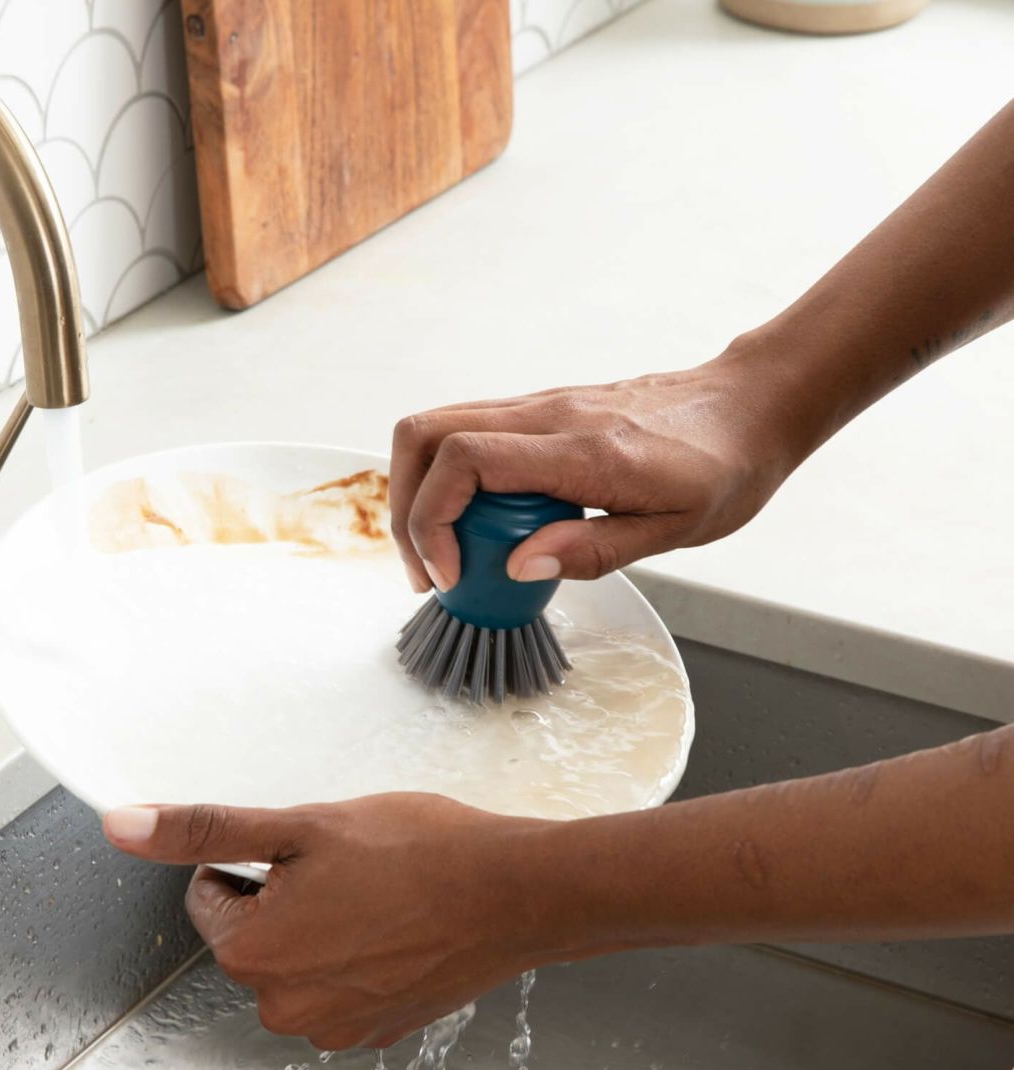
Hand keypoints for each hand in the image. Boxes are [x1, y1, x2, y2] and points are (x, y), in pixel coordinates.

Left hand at [103, 794, 551, 1050]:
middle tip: (348, 871)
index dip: (257, 861)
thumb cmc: (419, 853)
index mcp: (252, 956)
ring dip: (323, 927)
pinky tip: (399, 928)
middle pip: (254, 934)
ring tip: (380, 897)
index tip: (309, 853)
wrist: (514, 892)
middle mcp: (283, 1007)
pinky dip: (358, 956)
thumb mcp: (301, 826)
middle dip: (288, 897)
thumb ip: (206, 830)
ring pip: (299, 959)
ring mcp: (334, 1028)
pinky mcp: (377, 1031)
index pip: (210, 894)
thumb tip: (122, 826)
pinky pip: (340, 986)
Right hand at [390, 345, 817, 592]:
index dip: (433, 521)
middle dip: (406, 509)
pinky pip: (465, 434)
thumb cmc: (724, 468)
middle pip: (423, 434)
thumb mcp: (674, 530)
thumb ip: (594, 550)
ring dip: (419, 494)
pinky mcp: (539, 412)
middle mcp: (546, 415)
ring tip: (440, 556)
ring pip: (434, 429)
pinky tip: (475, 528)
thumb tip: (519, 566)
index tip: (452, 576)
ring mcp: (539, 406)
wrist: (751, 406)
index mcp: (580, 449)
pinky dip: (447, 481)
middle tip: (428, 572)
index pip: (464, 460)